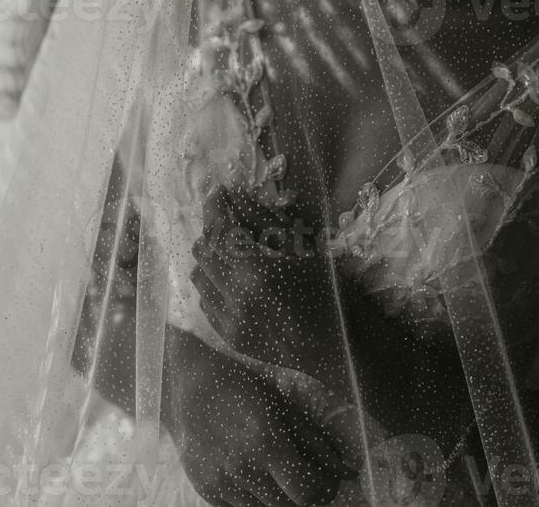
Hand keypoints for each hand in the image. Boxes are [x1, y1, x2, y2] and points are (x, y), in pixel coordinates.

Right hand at [164, 326, 355, 506]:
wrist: (191, 386)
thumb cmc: (241, 387)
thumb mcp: (282, 405)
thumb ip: (314, 440)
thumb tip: (343, 469)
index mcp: (267, 442)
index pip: (308, 491)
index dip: (324, 490)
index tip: (327, 481)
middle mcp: (244, 469)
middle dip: (303, 496)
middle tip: (306, 480)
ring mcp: (222, 483)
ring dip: (280, 500)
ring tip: (280, 477)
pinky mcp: (206, 491)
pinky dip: (254, 500)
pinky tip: (255, 477)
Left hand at [190, 186, 346, 387]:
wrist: (339, 346)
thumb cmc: (329, 291)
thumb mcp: (303, 247)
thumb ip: (264, 221)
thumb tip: (236, 196)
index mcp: (255, 270)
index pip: (219, 228)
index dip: (215, 205)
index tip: (219, 191)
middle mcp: (236, 296)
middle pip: (204, 251)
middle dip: (211, 229)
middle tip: (227, 218)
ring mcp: (230, 320)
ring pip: (199, 277)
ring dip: (209, 257)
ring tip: (228, 248)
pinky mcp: (231, 337)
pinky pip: (206, 303)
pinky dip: (212, 284)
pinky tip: (231, 278)